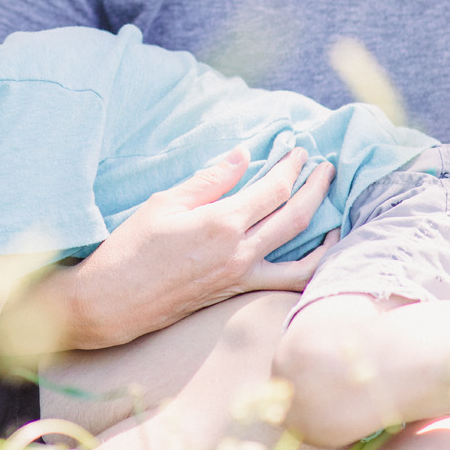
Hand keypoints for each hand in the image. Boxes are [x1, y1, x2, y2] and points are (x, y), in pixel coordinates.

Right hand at [40, 146, 336, 351]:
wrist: (115, 301)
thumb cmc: (132, 247)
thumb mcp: (165, 202)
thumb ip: (210, 179)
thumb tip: (243, 154)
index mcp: (221, 223)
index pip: (272, 189)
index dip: (291, 166)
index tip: (299, 148)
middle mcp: (239, 252)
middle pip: (295, 215)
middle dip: (316, 187)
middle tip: (326, 166)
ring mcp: (242, 277)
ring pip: (303, 255)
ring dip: (325, 228)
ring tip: (334, 208)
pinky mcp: (238, 293)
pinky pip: (288, 282)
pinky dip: (311, 267)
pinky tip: (319, 253)